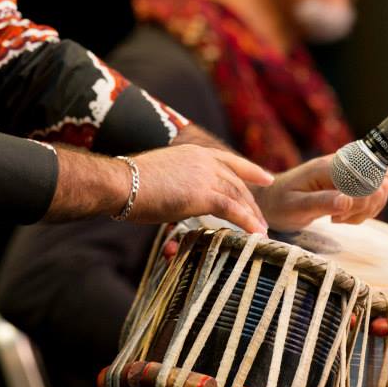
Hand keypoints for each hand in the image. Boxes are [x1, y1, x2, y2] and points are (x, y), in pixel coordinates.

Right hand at [132, 144, 272, 233]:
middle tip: (263, 218)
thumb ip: (178, 183)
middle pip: (237, 182)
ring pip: (237, 196)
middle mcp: (203, 160)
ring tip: (262, 231)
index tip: (265, 177)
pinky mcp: (203, 195)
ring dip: (252, 215)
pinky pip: (232, 210)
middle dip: (252, 201)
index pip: (229, 160)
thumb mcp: (161, 176)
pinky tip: (257, 233)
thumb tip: (179, 197)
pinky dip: (247, 222)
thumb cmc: (130, 184)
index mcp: (193, 153)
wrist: (122, 183)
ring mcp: (205, 176)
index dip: (250, 169)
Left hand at [254, 155, 387, 230]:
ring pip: (379, 187)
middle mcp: (340, 165)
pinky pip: (371, 195)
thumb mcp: (296, 206)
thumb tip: (348, 201)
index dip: (365, 195)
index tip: (345, 211)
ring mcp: (346, 173)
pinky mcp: (348, 183)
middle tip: (342, 215)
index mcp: (327, 167)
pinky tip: (343, 216)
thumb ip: (322, 202)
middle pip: (380, 178)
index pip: (366, 174)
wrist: (270, 201)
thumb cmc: (278, 204)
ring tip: (340, 217)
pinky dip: (363, 211)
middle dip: (369, 203)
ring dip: (367, 208)